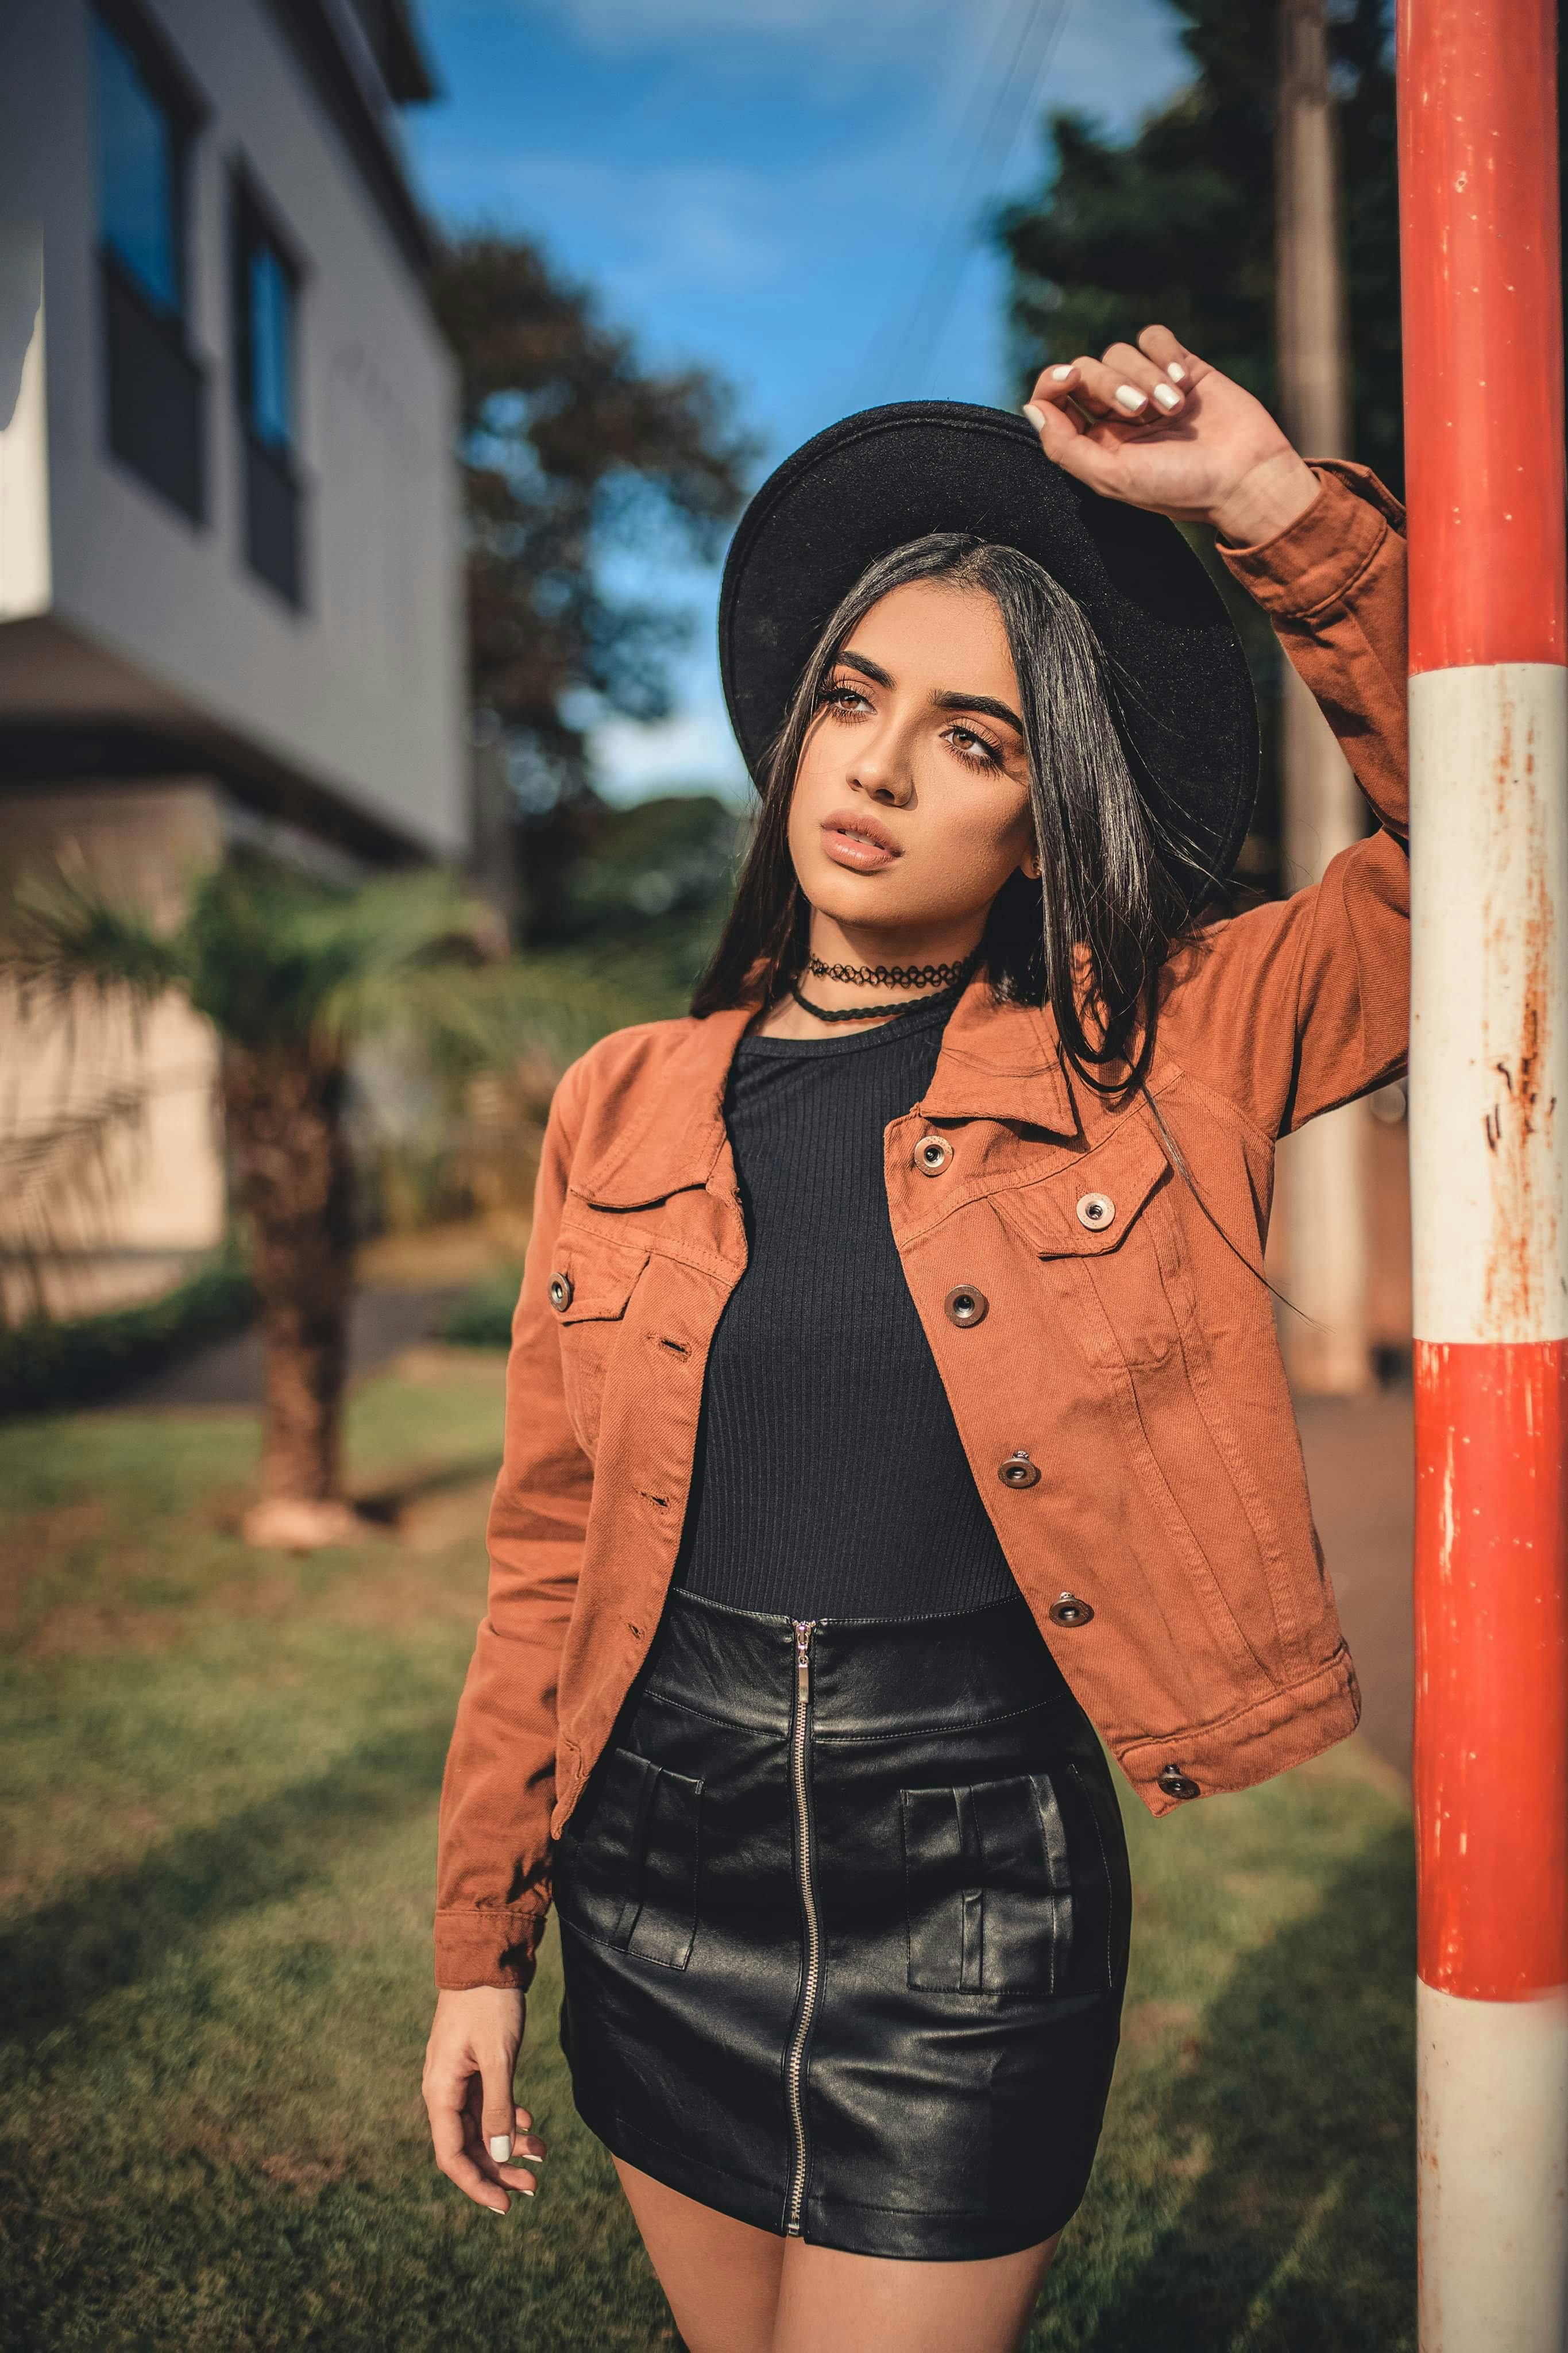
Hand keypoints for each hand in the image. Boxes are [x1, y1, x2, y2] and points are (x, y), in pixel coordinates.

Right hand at [422, 1985, 544, 2215]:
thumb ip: (498, 2106)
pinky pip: (488, 2105)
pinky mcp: (474, 2066)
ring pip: (481, 2127)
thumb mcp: (498, 2056)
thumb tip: (501, 2155)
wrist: (486, 1958)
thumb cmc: (489, 2004)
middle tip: (534, 2187)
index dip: (477, 2184)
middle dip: (499, 2169)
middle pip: (468, 2147)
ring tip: (542, 2156)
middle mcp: (444, 2090)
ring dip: (509, 2145)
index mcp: (440, 2092)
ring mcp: (458, 2078)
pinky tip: (530, 2122)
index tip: (505, 2205)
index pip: (452, 2156)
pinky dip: (509, 2117)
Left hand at [1023, 325, 1319, 547]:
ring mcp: (1149, 387)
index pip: (1055, 399)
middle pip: (1087, 369)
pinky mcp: (1180, 366)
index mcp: (1094, 442)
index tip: (1068, 379)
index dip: (1053, 381)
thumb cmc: (1179, 487)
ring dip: (1146, 376)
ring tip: (1173, 408)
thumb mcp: (1113, 478)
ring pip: (1120, 352)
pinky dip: (1163, 354)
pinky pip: (1153, 337)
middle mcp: (1116, 414)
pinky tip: (1183, 382)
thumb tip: (1032, 408)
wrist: (1244, 476)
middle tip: (1140, 410)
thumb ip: (1065, 447)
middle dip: (1110, 383)